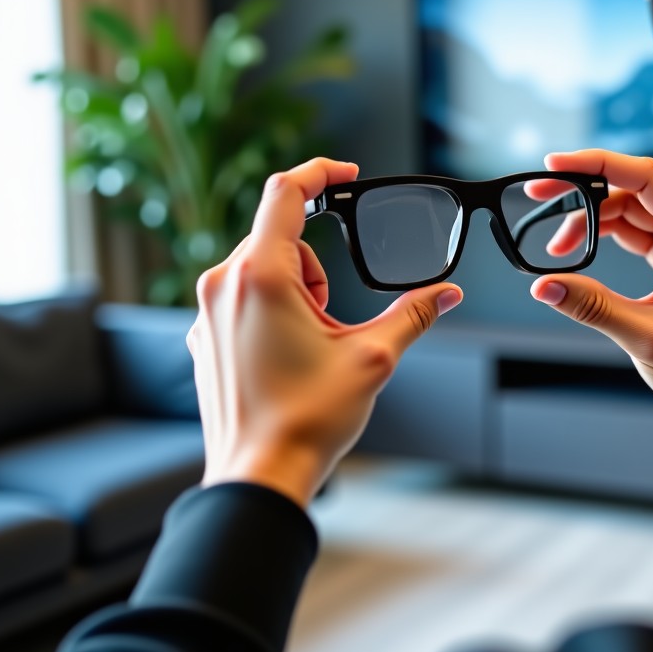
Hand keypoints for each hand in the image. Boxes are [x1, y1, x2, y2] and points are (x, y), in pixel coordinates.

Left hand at [186, 158, 462, 507]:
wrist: (258, 478)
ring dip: (296, 292)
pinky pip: (243, 299)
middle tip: (333, 321)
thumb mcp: (373, 358)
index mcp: (261, 276)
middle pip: (281, 239)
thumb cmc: (307, 420)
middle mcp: (223, 285)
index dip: (321, 173)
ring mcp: (207, 313)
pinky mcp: (204, 337)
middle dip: (319, 268)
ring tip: (309, 347)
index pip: (285, 192)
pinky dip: (272, 312)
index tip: (346, 175)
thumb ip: (413, 314)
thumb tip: (448, 294)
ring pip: (263, 270)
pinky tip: (286, 357)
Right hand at [529, 149, 652, 454]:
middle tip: (537, 196)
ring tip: (553, 246)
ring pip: (626, 206)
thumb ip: (594, 307)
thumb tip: (543, 286)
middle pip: (631, 187)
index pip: (647, 178)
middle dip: (582, 190)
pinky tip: (573, 249)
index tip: (554, 164)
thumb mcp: (646, 337)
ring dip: (586, 218)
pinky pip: (630, 227)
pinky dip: (598, 233)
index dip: (597, 165)